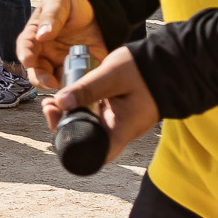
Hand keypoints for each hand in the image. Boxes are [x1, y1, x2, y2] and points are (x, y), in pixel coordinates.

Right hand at [17, 0, 102, 91]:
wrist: (95, 8)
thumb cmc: (70, 3)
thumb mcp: (59, 3)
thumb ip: (50, 18)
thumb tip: (42, 35)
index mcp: (35, 37)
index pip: (26, 47)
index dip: (25, 54)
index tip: (28, 61)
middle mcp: (45, 53)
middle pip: (37, 71)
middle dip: (40, 79)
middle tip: (49, 82)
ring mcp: (61, 62)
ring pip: (55, 80)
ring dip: (60, 85)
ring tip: (69, 86)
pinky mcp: (80, 68)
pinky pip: (77, 79)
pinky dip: (80, 84)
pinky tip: (85, 83)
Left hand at [41, 45, 158, 165]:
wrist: (168, 64)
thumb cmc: (145, 70)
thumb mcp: (112, 75)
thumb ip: (87, 89)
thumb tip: (61, 102)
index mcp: (123, 129)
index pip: (95, 154)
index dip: (71, 147)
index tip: (56, 123)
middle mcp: (120, 132)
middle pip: (86, 142)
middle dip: (62, 127)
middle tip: (49, 106)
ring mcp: (119, 125)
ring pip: (88, 130)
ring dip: (68, 118)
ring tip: (53, 101)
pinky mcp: (116, 116)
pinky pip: (94, 119)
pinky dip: (79, 110)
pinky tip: (68, 98)